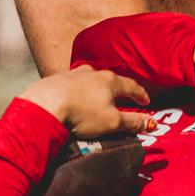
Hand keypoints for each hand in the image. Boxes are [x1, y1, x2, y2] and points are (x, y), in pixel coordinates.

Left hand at [20, 68, 154, 138]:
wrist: (44, 105)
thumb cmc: (81, 113)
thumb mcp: (112, 122)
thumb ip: (132, 122)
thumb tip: (150, 123)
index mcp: (109, 80)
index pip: (131, 85)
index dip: (140, 94)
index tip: (146, 102)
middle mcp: (92, 72)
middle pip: (110, 80)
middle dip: (117, 89)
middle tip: (123, 98)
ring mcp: (72, 74)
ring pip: (90, 80)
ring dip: (96, 88)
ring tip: (98, 98)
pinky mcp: (56, 80)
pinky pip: (72, 84)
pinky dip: (78, 91)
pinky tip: (75, 98)